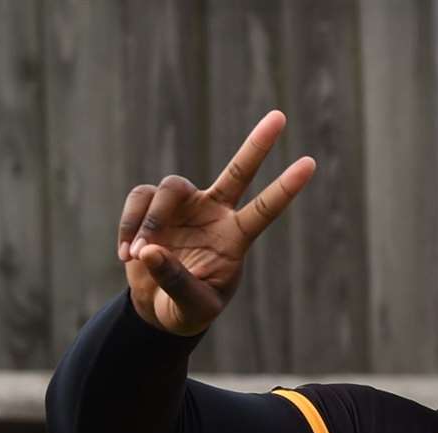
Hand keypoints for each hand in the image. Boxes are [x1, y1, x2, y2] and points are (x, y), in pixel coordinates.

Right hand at [119, 109, 315, 334]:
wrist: (159, 308)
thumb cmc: (187, 310)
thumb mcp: (191, 307)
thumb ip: (175, 281)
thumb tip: (148, 251)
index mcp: (235, 238)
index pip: (265, 209)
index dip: (286, 188)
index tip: (310, 164)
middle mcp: (215, 214)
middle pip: (237, 172)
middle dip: (257, 145)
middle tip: (280, 117)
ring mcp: (184, 206)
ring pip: (169, 188)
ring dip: (150, 221)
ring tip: (139, 256)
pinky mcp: (152, 206)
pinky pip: (138, 199)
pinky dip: (129, 225)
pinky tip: (127, 255)